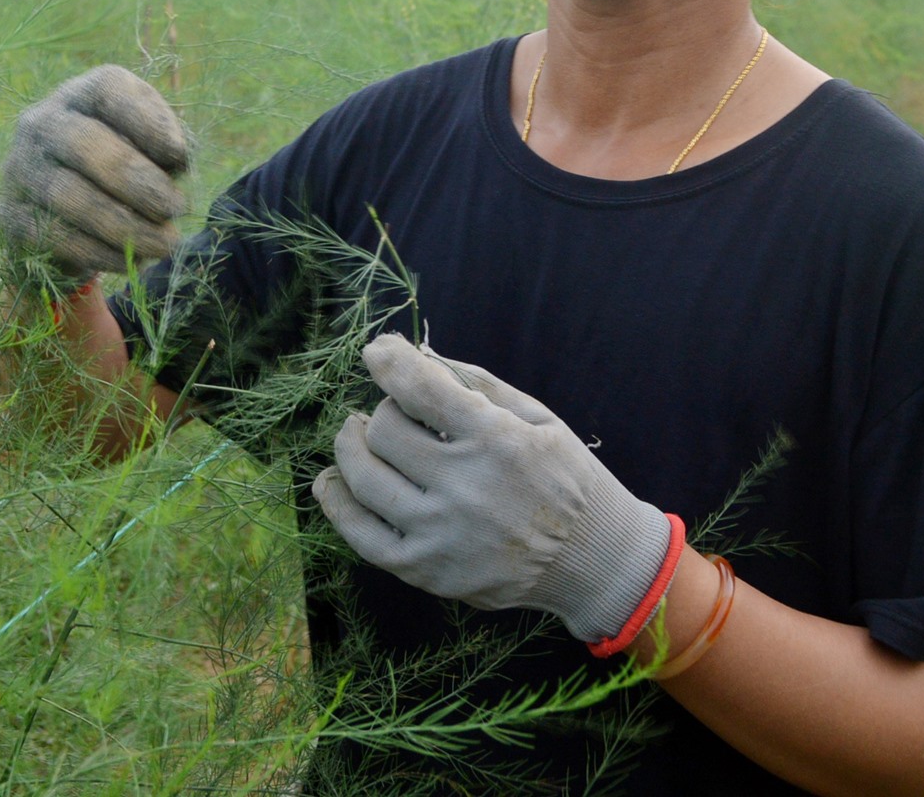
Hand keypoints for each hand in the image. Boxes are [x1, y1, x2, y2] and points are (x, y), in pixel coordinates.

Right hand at [0, 65, 190, 282]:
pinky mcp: (10, 213)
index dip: (147, 121)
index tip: (181, 156)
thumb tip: (176, 160)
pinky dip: (100, 251)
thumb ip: (165, 148)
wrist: (66, 220)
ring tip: (166, 244)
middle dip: (136, 179)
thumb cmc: (122, 172)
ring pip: (69, 195)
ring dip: (125, 224)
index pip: (108, 90)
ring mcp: (20, 167)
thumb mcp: (148, 150)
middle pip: (84, 143)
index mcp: (82, 95)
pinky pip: (55, 235)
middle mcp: (42, 122)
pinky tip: (131, 260)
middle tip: (176, 207)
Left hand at [313, 334, 671, 643]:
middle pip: (384, 432)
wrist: (592, 558)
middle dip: (380, 412)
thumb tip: (416, 354)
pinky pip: (362, 537)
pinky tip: (331, 482)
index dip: (389, 361)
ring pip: (363, 479)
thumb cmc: (564, 477)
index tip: (377, 351)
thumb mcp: (538, 417)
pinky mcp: (429, 571)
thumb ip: (477, 384)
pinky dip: (337, 505)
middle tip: (389, 413)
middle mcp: (467, 488)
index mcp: (498, 441)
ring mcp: (444, 535)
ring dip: (350, 448)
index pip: (421, 389)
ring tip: (356, 435)